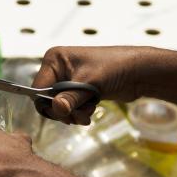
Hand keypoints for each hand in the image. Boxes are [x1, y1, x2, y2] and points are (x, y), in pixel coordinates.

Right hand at [32, 46, 147, 124]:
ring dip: (74, 113)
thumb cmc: (114, 67)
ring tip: (89, 112)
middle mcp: (58, 68)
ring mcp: (68, 79)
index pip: (38, 88)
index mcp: (54, 59)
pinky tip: (92, 110)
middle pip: (48, 99)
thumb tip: (56, 109)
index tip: (63, 112)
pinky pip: (71, 106)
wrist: (138, 71)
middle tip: (78, 116)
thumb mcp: (89, 83)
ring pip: (60, 105)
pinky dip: (80, 112)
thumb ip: (70, 98)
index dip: (47, 103)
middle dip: (64, 111)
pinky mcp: (79, 89)